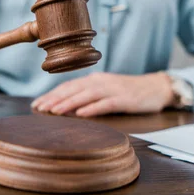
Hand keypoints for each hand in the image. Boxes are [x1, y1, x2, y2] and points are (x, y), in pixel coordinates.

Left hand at [31, 72, 173, 116]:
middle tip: (38, 108)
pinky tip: (81, 114)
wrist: (156, 87)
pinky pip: (105, 104)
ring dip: (68, 103)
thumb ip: (89, 95)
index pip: (68, 86)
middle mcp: (101, 81)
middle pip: (73, 89)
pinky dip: (92, 108)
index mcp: (94, 80)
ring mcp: (112, 89)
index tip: (37, 104)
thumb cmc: (129, 92)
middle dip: (54, 99)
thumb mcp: (106, 90)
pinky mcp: (124, 99)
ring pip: (86, 95)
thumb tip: (66, 106)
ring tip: (53, 111)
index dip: (52, 94)